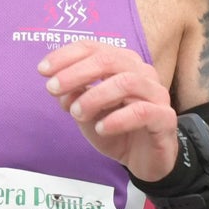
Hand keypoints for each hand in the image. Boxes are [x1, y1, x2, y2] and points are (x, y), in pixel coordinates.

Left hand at [40, 41, 180, 181]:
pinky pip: (142, 111)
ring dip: (95, 96)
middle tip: (52, 88)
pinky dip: (117, 119)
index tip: (43, 70)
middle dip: (76, 72)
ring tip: (75, 113)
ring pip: (127, 82)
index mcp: (123, 64)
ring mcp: (157, 94)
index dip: (66, 55)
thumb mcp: (87, 113)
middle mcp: (142, 73)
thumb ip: (74, 97)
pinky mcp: (165, 118)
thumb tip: (58, 87)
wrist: (145, 160)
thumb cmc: (116, 129)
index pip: (94, 48)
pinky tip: (100, 128)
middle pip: (109, 60)